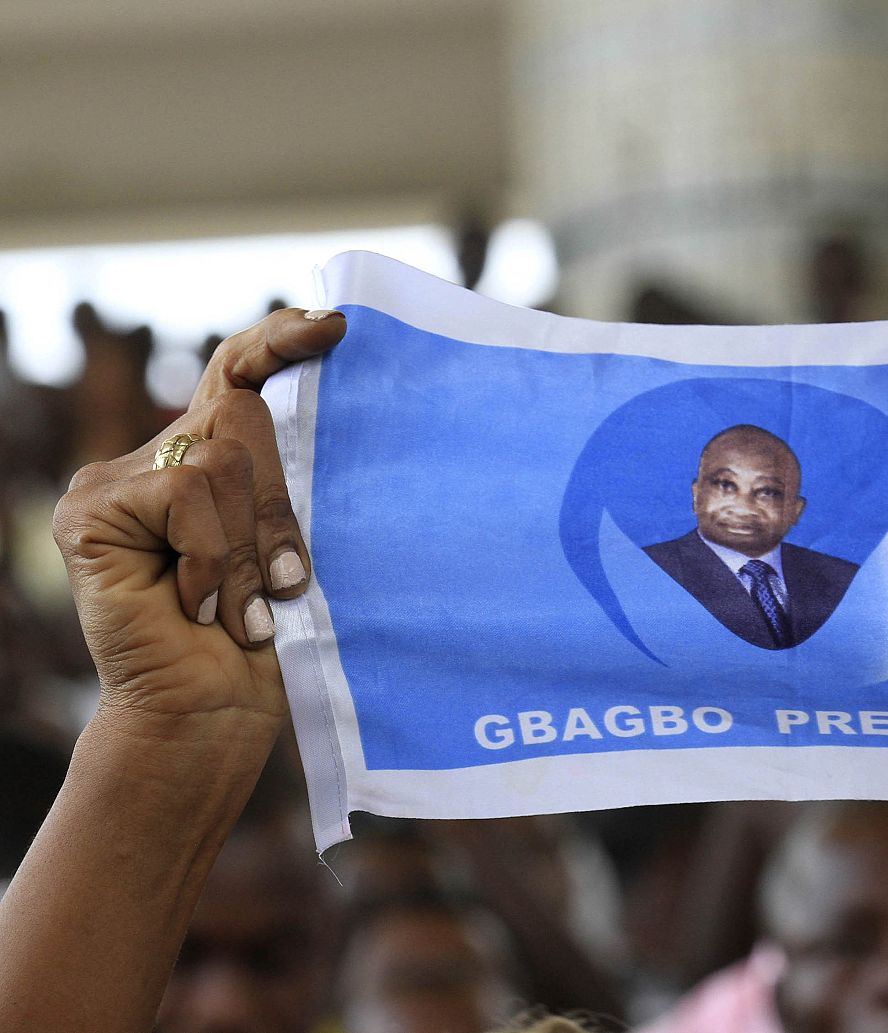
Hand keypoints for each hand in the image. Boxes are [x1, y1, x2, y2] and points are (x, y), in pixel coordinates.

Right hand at [52, 309, 343, 739]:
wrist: (212, 716)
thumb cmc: (268, 639)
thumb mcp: (297, 546)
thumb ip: (294, 485)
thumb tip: (338, 415)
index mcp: (212, 460)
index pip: (239, 372)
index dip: (282, 339)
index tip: (336, 326)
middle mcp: (160, 457)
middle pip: (243, 419)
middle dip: (281, 506)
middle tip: (290, 582)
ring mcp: (115, 480)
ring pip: (218, 463)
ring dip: (250, 548)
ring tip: (248, 611)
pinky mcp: (90, 510)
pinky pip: (183, 496)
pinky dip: (211, 558)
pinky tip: (202, 608)